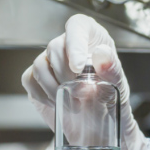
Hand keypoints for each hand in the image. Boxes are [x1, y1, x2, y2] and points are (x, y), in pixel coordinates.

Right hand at [22, 14, 146, 149]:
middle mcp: (68, 44)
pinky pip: (30, 81)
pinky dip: (43, 96)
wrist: (102, 122)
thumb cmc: (112, 97)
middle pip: (54, 47)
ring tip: (73, 104)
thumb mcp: (119, 85)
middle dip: (66, 75)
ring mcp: (49, 60)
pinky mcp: (36, 78)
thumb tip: (101, 54)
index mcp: (90, 37)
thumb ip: (112, 69)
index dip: (75, 44)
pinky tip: (59, 103)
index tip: (79, 67)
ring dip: (54, 88)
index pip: (77, 26)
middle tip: (82, 94)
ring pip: (39, 65)